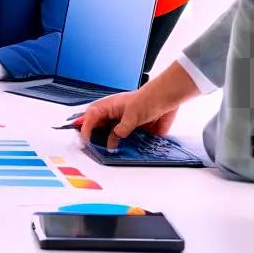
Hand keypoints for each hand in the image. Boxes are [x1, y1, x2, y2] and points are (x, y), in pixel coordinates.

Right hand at [79, 63, 198, 149]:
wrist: (167, 100)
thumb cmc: (149, 99)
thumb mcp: (133, 114)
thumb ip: (123, 127)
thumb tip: (116, 137)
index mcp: (110, 106)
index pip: (91, 116)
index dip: (85, 127)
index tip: (85, 138)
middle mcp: (115, 116)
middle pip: (99, 128)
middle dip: (94, 137)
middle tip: (91, 147)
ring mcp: (124, 125)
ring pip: (111, 137)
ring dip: (110, 145)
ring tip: (108, 153)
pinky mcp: (134, 132)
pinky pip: (126, 143)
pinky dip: (124, 148)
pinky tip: (124, 153)